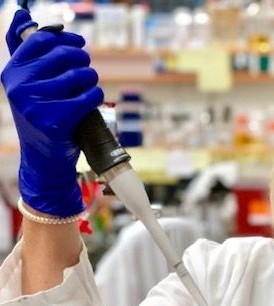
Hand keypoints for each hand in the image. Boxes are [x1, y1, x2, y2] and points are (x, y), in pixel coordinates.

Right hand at [1, 10, 103, 215]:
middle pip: (64, 56)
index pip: (41, 40)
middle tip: (87, 69)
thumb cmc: (42, 117)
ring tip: (90, 85)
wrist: (44, 158)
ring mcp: (36, 105)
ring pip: (79, 75)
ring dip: (91, 78)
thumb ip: (25, 53)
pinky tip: (93, 99)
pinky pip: (88, 96)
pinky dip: (96, 95)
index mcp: (12, 73)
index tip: (80, 44)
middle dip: (83, 60)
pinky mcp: (55, 121)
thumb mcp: (28, 85)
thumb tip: (22, 13)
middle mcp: (20, 87)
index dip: (66, 39)